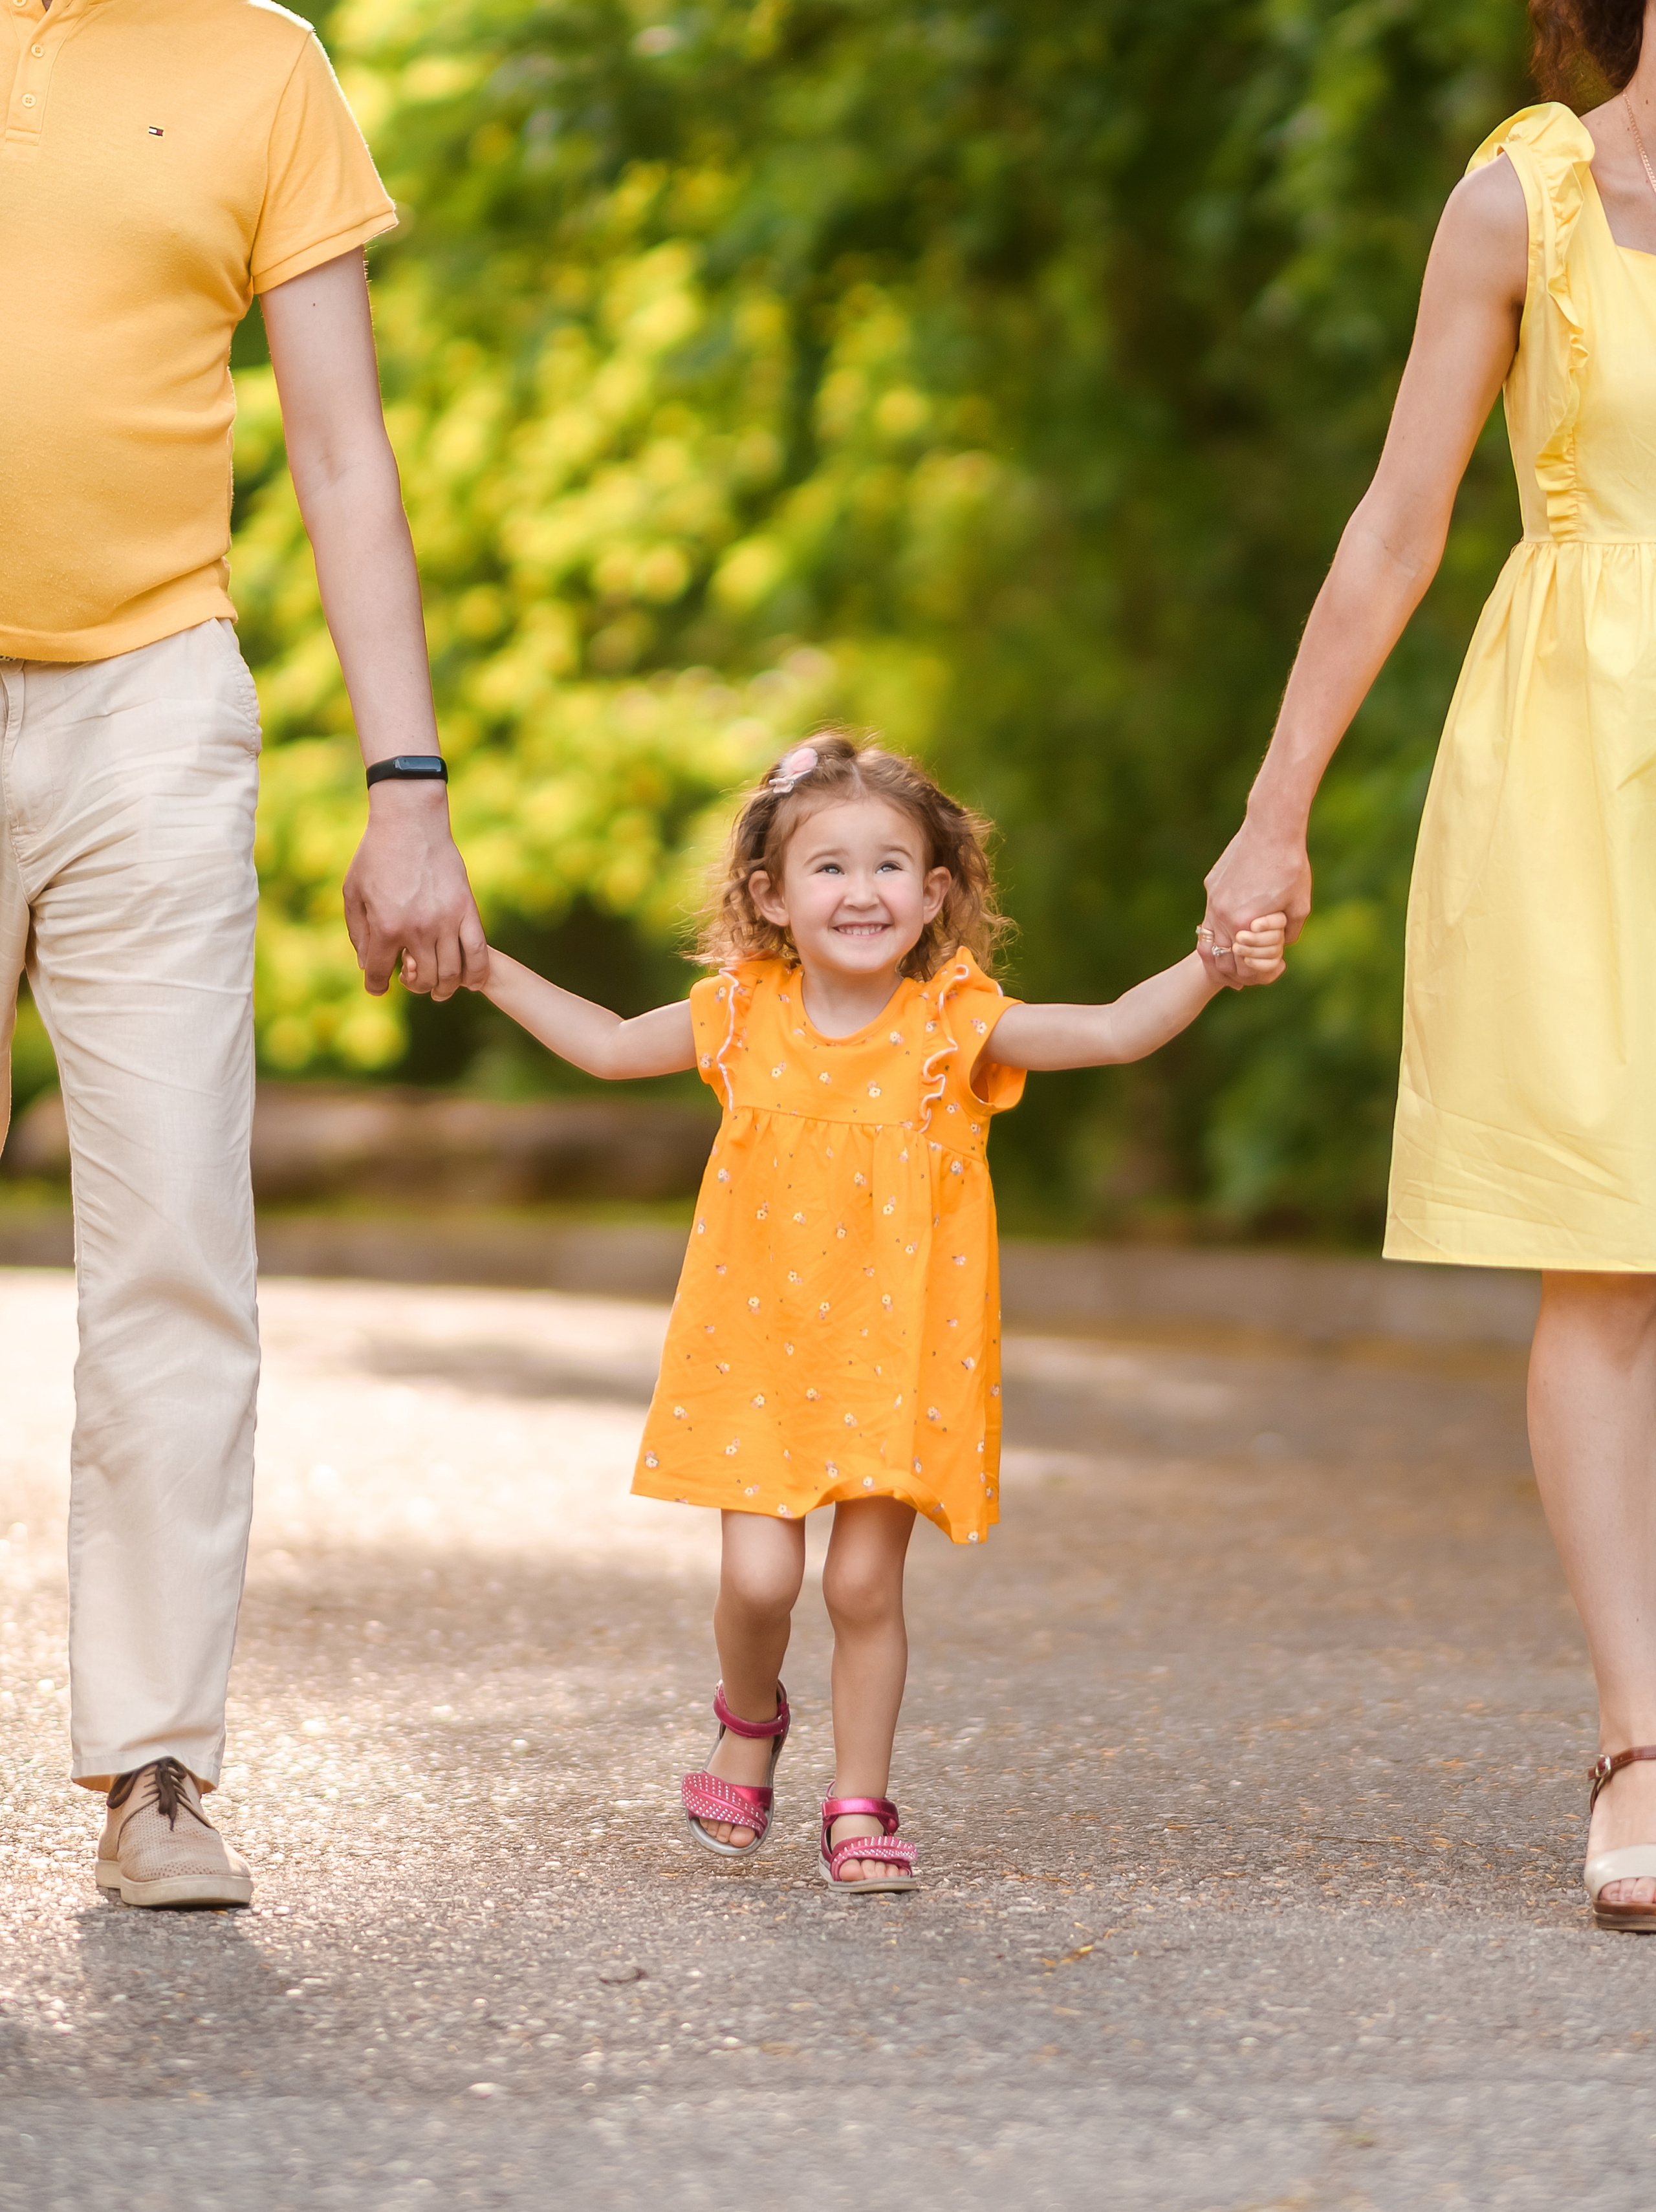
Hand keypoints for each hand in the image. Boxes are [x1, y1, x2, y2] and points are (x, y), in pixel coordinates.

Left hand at [343, 782, 488, 999]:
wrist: (410, 824)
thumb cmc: (376, 856)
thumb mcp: (354, 893)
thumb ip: (358, 933)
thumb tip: (367, 966)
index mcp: (385, 926)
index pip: (379, 973)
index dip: (376, 986)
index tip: (377, 987)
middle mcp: (417, 929)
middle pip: (421, 980)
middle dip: (413, 986)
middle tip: (410, 978)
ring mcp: (445, 921)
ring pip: (450, 973)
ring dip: (443, 988)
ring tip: (438, 987)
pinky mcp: (467, 910)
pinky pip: (478, 952)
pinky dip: (477, 975)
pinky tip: (472, 984)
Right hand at [1199, 814, 1311, 986]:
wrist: (1272, 828)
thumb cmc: (1291, 867)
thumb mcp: (1300, 907)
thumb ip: (1288, 934)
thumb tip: (1279, 947)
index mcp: (1245, 924)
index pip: (1242, 967)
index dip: (1254, 977)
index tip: (1264, 976)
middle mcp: (1223, 915)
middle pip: (1220, 959)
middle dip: (1233, 972)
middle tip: (1246, 977)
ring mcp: (1213, 900)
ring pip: (1208, 940)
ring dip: (1220, 954)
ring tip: (1233, 959)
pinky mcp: (1212, 885)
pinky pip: (1211, 915)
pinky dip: (1220, 928)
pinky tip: (1233, 927)